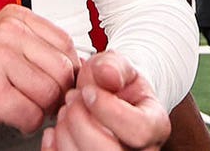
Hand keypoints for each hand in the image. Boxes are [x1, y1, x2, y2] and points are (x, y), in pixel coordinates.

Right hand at [0, 4, 79, 138]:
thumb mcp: (3, 44)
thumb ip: (38, 48)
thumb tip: (82, 67)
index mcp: (14, 18)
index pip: (66, 44)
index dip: (66, 71)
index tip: (52, 83)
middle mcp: (7, 33)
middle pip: (63, 71)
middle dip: (56, 94)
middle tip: (36, 100)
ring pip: (51, 94)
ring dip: (40, 110)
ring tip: (19, 106)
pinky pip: (32, 115)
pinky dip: (25, 124)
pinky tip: (9, 117)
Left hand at [42, 52, 170, 150]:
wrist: (107, 97)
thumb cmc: (116, 85)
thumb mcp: (119, 67)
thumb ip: (114, 66)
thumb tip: (107, 74)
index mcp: (154, 126)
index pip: (138, 130)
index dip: (107, 109)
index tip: (88, 91)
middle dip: (80, 122)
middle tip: (72, 99)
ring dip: (65, 133)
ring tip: (66, 112)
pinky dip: (54, 146)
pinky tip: (58, 129)